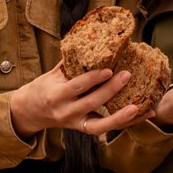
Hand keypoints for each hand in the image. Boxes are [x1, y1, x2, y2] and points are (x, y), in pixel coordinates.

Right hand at [10, 67, 142, 138]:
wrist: (29, 112)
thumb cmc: (43, 88)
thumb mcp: (52, 74)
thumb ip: (71, 62)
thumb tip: (92, 42)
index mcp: (56, 95)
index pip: (76, 87)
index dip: (93, 78)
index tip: (108, 69)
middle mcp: (66, 112)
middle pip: (91, 103)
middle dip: (111, 90)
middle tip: (127, 75)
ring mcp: (75, 123)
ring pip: (101, 124)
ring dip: (122, 116)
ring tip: (140, 107)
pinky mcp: (83, 129)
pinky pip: (105, 128)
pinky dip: (125, 122)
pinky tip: (142, 114)